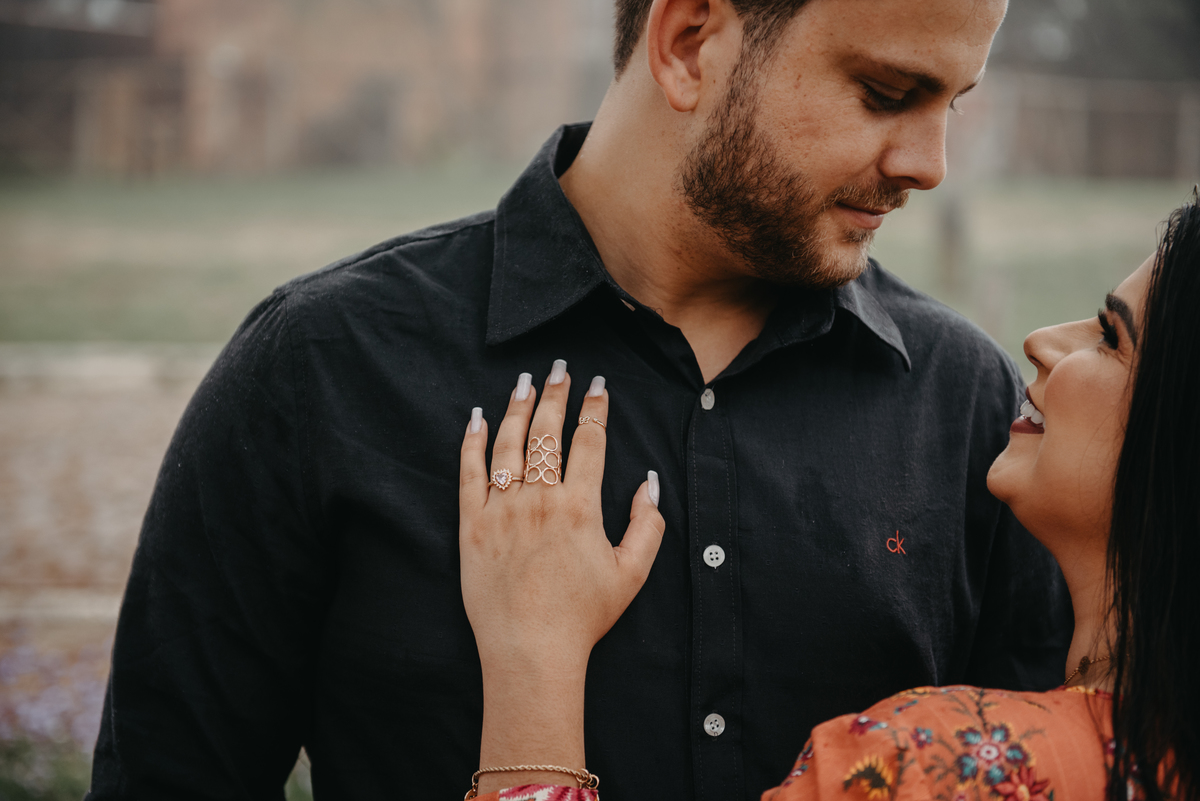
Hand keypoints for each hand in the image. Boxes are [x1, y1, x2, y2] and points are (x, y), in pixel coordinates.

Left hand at [459, 365, 664, 790]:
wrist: (530, 650)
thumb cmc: (583, 616)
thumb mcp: (632, 574)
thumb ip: (647, 524)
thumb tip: (649, 483)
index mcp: (579, 507)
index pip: (589, 441)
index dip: (595, 409)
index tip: (598, 386)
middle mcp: (539, 499)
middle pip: (548, 431)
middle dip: (556, 394)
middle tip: (560, 368)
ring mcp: (502, 509)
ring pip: (509, 443)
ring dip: (518, 407)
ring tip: (525, 382)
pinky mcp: (472, 525)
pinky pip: (469, 473)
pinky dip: (472, 442)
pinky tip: (476, 418)